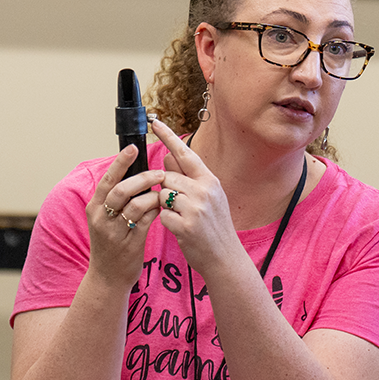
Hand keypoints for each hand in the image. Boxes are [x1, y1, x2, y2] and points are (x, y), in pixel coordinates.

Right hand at [85, 145, 163, 287]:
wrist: (107, 277)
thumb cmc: (110, 244)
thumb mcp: (105, 219)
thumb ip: (116, 199)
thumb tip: (135, 172)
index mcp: (94, 208)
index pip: (107, 179)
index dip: (120, 162)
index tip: (133, 148)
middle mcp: (101, 218)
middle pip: (121, 190)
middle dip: (142, 177)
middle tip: (159, 172)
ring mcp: (115, 232)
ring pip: (135, 205)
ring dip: (152, 194)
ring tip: (162, 190)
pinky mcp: (130, 244)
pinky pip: (145, 221)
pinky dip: (155, 210)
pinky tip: (162, 206)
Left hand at [151, 119, 240, 274]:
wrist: (225, 258)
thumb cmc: (214, 227)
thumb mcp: (207, 198)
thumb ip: (187, 176)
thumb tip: (168, 155)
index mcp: (210, 181)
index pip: (186, 153)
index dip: (168, 136)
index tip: (154, 121)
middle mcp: (204, 191)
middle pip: (167, 177)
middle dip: (165, 190)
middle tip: (179, 206)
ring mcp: (195, 208)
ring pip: (162, 194)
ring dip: (165, 206)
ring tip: (181, 217)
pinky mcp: (185, 225)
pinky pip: (162, 214)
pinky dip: (167, 222)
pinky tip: (180, 229)